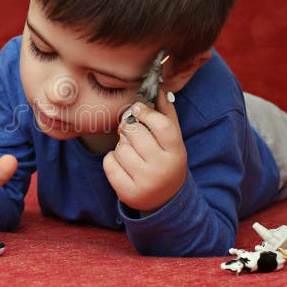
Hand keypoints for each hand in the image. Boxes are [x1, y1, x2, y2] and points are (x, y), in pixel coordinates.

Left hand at [102, 88, 186, 211]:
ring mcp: (145, 183)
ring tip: (131, 152)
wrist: (165, 199)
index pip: (161, 125)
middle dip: (129, 129)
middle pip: (136, 134)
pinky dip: (111, 159)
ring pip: (120, 148)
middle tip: (131, 132)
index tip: (137, 109)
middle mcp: (162, 169)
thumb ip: (166, 113)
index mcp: (177, 152)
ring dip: (121, 146)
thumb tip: (157, 87)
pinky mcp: (128, 193)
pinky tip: (123, 164)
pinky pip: (109, 163)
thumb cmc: (166, 159)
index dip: (146, 112)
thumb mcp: (172, 139)